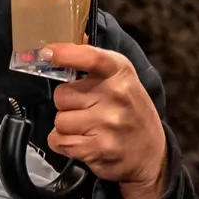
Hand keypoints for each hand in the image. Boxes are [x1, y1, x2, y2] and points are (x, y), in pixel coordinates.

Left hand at [44, 43, 169, 198]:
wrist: (151, 154)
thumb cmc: (131, 112)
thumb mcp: (122, 80)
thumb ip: (93, 63)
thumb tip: (61, 45)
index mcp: (120, 72)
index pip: (90, 57)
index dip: (65, 53)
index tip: (48, 52)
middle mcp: (116, 94)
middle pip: (61, 94)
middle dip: (67, 104)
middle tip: (86, 109)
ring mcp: (107, 122)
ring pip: (59, 120)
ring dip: (67, 127)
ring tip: (87, 128)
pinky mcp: (98, 147)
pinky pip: (59, 141)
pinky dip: (63, 143)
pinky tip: (82, 142)